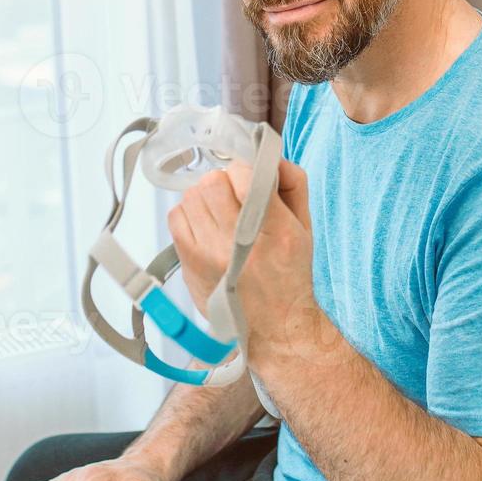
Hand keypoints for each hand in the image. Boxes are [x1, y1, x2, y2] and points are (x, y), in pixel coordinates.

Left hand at [168, 158, 317, 362]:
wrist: (274, 324)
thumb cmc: (290, 274)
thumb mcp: (305, 225)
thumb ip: (292, 182)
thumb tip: (268, 156)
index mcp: (275, 231)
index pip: (245, 176)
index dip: (246, 170)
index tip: (250, 179)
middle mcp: (238, 243)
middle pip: (212, 183)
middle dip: (224, 181)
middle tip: (234, 194)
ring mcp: (208, 255)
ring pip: (192, 196)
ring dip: (206, 196)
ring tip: (220, 211)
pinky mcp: (189, 263)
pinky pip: (177, 216)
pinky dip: (189, 213)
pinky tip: (205, 224)